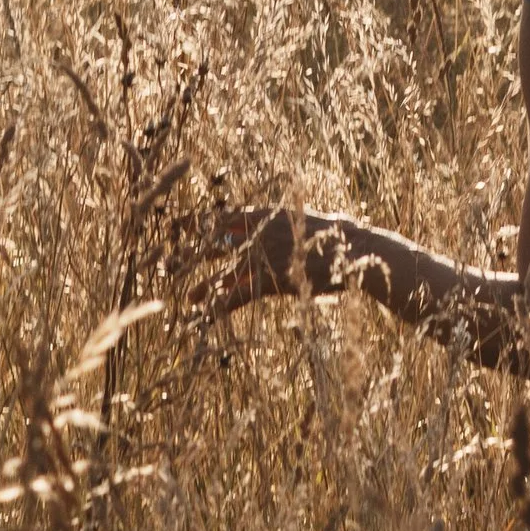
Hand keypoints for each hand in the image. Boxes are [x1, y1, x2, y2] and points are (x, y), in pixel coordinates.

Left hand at [194, 204, 351, 311]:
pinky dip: (223, 306)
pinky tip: (207, 316)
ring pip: (225, 273)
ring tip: (189, 297)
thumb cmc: (345, 236)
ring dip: (205, 285)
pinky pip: (240, 296)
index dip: (202, 221)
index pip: (226, 215)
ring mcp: (264, 258)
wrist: (358, 251)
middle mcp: (260, 234)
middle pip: (217, 242)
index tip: (181, 225)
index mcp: (269, 214)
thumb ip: (297, 222)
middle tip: (172, 261)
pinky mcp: (271, 282)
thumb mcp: (316, 221)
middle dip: (194, 253)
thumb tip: (301, 218)